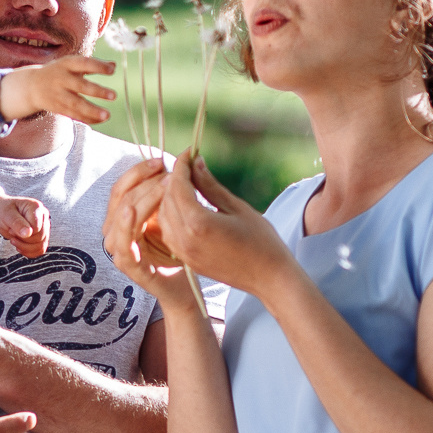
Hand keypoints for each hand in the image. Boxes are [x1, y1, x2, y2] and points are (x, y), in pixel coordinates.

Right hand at [0, 56, 115, 124]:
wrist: (31, 86)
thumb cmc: (59, 72)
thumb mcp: (72, 64)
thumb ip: (93, 65)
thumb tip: (114, 65)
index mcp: (66, 64)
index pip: (83, 63)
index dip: (98, 66)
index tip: (112, 70)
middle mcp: (61, 79)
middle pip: (80, 86)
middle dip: (96, 91)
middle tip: (114, 95)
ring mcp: (58, 95)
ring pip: (76, 104)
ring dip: (92, 111)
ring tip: (107, 115)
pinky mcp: (58, 108)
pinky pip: (74, 115)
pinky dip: (87, 119)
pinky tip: (101, 120)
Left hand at [0, 191, 49, 257]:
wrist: (2, 214)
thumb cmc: (4, 211)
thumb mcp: (7, 215)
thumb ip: (17, 223)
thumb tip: (28, 233)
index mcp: (36, 207)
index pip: (36, 227)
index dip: (23, 232)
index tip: (11, 229)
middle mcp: (43, 217)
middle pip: (40, 237)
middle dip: (23, 240)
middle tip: (11, 233)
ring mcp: (44, 227)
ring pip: (41, 245)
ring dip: (25, 247)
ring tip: (14, 240)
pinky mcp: (42, 237)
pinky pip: (40, 250)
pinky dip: (29, 252)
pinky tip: (19, 246)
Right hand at [102, 157, 195, 309]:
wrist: (184, 286)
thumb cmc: (177, 250)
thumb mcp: (169, 216)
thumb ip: (162, 194)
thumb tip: (166, 161)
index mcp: (121, 218)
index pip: (122, 186)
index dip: (139, 171)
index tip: (161, 160)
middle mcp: (114, 231)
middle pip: (122, 196)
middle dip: (145, 181)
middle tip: (169, 172)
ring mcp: (117, 249)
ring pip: (123, 213)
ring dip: (144, 196)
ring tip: (165, 185)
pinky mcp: (126, 264)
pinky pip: (122, 241)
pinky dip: (125, 224)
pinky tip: (132, 210)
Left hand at [157, 153, 294, 295]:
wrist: (269, 279)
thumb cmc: (261, 241)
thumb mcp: (237, 207)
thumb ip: (210, 185)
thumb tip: (195, 163)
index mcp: (198, 223)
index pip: (178, 185)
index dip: (181, 166)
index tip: (189, 153)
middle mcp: (184, 239)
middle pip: (166, 199)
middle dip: (174, 179)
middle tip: (188, 165)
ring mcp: (183, 252)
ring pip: (163, 216)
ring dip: (169, 197)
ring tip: (186, 183)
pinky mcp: (186, 260)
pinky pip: (168, 232)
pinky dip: (171, 215)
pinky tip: (185, 206)